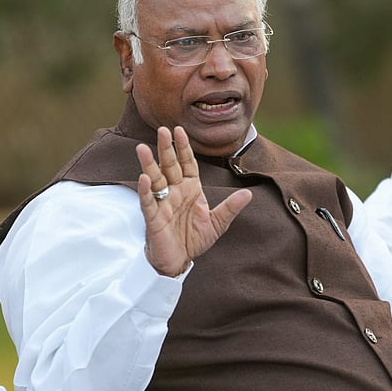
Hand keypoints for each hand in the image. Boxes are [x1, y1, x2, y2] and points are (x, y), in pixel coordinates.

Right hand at [135, 126, 251, 276]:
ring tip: (142, 148)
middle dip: (166, 149)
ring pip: (155, 180)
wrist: (179, 260)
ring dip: (149, 164)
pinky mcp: (153, 218)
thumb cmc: (194, 239)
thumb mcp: (217, 223)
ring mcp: (162, 203)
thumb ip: (231, 207)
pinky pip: (148, 202)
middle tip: (162, 130)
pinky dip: (145, 190)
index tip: (180, 130)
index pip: (187, 163)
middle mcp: (175, 192)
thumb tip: (249, 193)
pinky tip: (143, 178)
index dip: (183, 148)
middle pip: (169, 166)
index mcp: (190, 188)